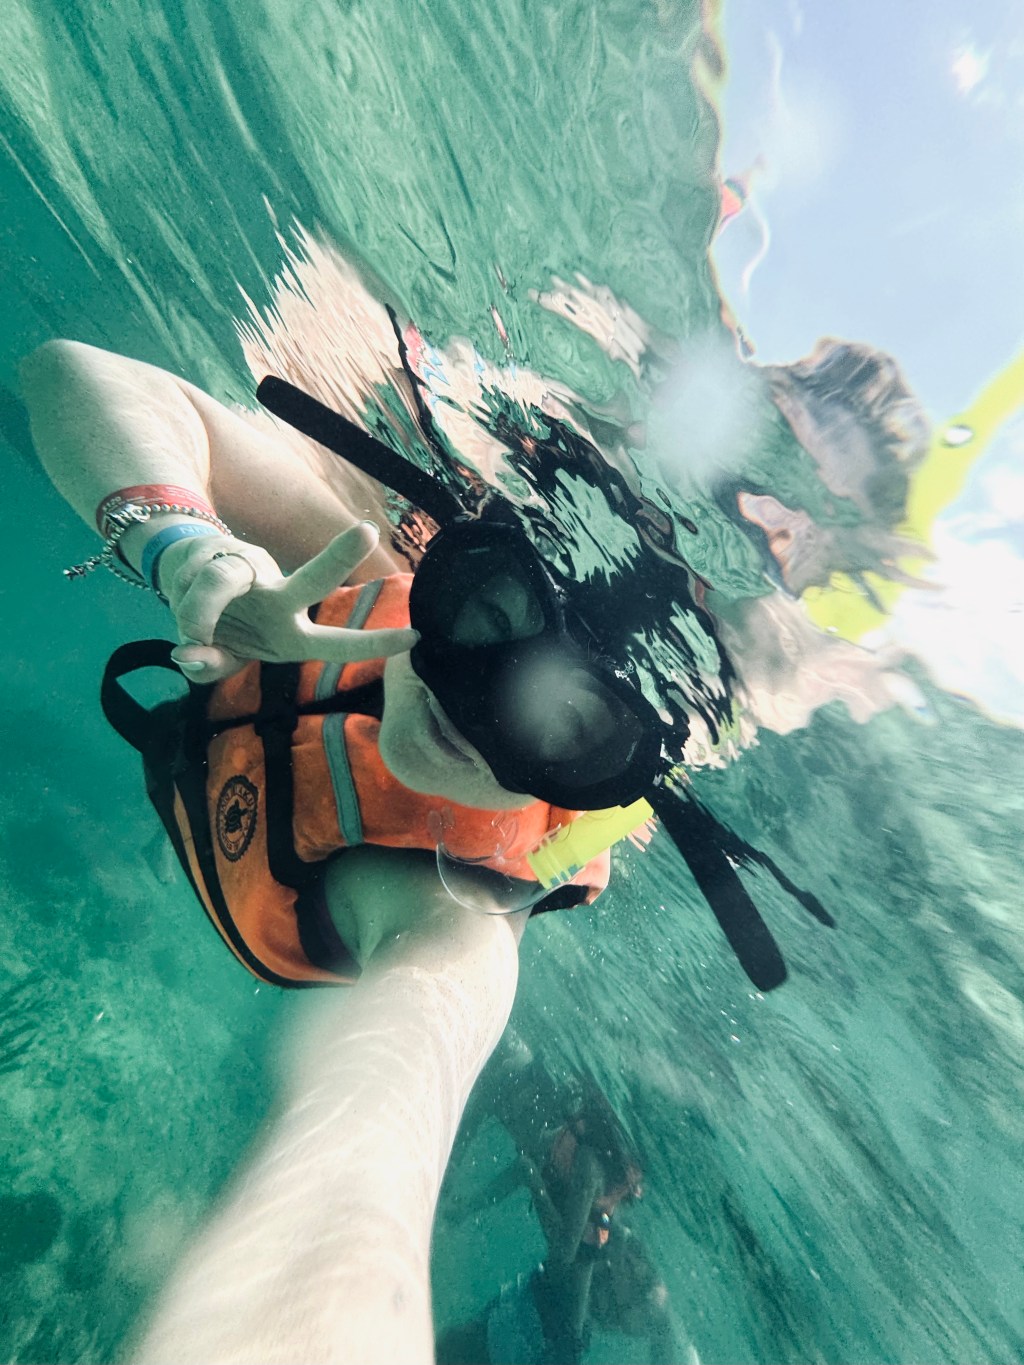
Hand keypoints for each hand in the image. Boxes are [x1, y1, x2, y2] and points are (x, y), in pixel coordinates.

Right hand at [157, 521, 416, 682]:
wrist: (179, 576)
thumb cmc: (216, 628)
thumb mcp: (217, 660)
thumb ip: (209, 667)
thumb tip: (188, 654)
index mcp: (291, 635)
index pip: (337, 643)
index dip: (374, 644)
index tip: (416, 636)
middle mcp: (278, 601)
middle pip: (310, 580)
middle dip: (336, 559)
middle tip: (367, 531)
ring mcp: (249, 574)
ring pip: (223, 581)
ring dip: (199, 612)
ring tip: (190, 632)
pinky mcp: (216, 557)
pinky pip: (193, 582)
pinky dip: (182, 605)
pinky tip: (180, 610)